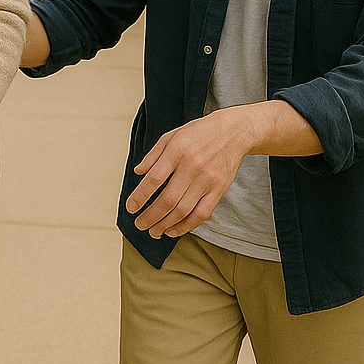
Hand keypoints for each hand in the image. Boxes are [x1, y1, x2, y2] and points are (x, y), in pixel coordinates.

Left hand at [125, 111, 253, 238]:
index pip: (154, 179)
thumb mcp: (171, 136)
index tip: (130, 207)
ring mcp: (207, 180)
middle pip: (168, 200)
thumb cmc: (198, 133)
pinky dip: (186, 226)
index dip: (140, 196)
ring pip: (184, 210)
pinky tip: (174, 230)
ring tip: (154, 231)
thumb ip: (153, 155)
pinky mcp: (219, 190)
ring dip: (166, 224)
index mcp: (177, 151)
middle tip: (139, 224)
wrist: (233, 132)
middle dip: (151, 216)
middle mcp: (192, 167)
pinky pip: (202, 213)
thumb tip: (137, 172)